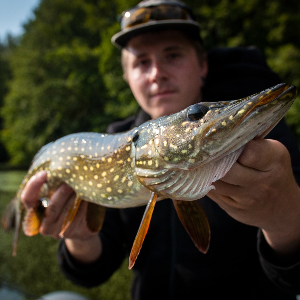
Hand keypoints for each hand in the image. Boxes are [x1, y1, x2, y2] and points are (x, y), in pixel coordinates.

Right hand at [21, 171, 101, 262]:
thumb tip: (68, 163)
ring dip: (76, 198)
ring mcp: (59, 232)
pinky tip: (91, 196)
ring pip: (68, 212)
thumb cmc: (70, 202)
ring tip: (84, 184)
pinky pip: (81, 217)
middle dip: (62, 192)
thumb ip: (60, 183)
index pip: (28, 199)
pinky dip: (86, 206)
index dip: (34, 186)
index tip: (44, 173)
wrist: (84, 225)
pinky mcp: (75, 234)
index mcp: (36, 212)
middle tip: (72, 179)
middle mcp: (45, 224)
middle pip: (51, 207)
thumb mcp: (61, 193)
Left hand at [208, 139, 299, 254]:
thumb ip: (252, 144)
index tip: (223, 141)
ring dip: (205, 171)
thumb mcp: (273, 153)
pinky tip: (202, 174)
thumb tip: (222, 134)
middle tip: (203, 150)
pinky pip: (212, 193)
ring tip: (200, 161)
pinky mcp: (233, 209)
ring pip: (216, 182)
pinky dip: (204, 182)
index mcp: (274, 162)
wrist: (282, 208)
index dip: (233, 147)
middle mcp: (262, 183)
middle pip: (228, 170)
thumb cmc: (273, 171)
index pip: (249, 153)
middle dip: (213, 159)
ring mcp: (247, 199)